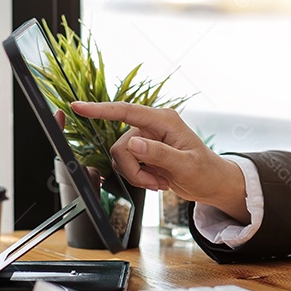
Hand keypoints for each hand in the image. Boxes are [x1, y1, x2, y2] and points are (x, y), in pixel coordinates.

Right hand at [70, 101, 249, 223]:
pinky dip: (138, 177)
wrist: (211, 183)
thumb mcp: (185, 165)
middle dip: (133, 170)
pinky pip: (126, 164)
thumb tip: (133, 143)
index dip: (101, 110)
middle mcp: (152, 126)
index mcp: (164, 120)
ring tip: (160, 181)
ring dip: (137, 175)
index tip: (79, 107)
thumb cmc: (205, 171)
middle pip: (121, 146)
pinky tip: (157, 180)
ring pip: (121, 157)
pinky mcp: (144, 151)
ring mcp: (147, 139)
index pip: (127, 111)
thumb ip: (158, 153)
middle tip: (155, 182)